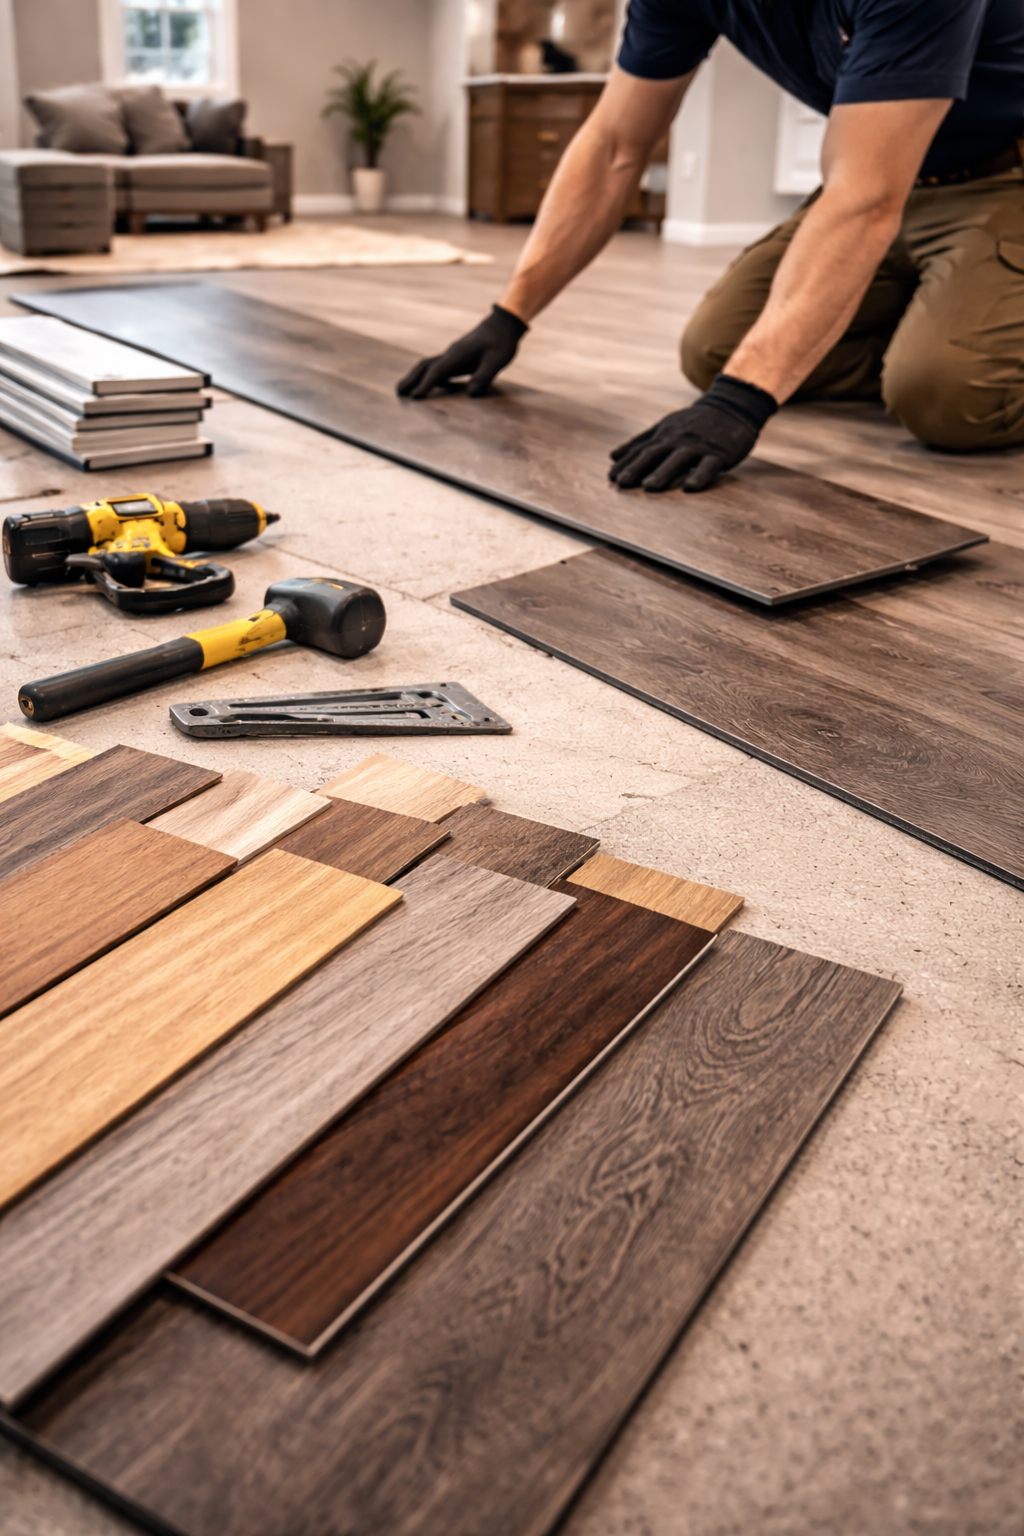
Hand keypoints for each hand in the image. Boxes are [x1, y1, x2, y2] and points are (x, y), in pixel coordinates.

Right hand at [396, 305, 528, 398]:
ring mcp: (453, 354)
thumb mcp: (497, 361)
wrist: (503, 324)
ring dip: (417, 377)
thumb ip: (484, 377)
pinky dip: (430, 377)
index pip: (437, 371)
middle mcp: (451, 354)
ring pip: (429, 366)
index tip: (415, 397)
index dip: (425, 385)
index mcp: (458, 355)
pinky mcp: (458, 356)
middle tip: (399, 393)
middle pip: (425, 367)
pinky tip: (433, 388)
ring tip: (407, 391)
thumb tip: (471, 394)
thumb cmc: (502, 342)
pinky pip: (439, 367)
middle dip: (411, 380)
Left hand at [609, 374, 777, 492]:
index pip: (641, 450)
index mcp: (665, 435)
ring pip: (679, 459)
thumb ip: (640, 442)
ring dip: (663, 473)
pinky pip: (709, 466)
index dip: (626, 463)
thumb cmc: (695, 423)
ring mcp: (699, 446)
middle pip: (655, 454)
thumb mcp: (665, 427)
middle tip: (622, 484)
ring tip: (649, 487)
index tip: (611, 478)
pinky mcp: (719, 453)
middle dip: (638, 468)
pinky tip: (689, 488)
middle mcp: (679, 439)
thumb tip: (613, 456)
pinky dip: (699, 476)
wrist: (732, 406)